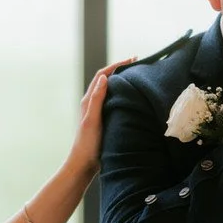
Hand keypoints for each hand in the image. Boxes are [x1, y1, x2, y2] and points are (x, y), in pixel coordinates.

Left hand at [69, 58, 130, 177]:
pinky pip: (113, 100)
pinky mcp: (103, 119)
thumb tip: (104, 77)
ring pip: (110, 90)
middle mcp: (92, 103)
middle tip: (138, 64)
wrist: (83, 164)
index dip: (117, 65)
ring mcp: (97, 111)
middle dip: (121, 69)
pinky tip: (132, 98)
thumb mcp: (92, 120)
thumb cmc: (88, 144)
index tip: (133, 59)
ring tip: (137, 76)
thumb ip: (97, 99)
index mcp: (89, 100)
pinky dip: (123, 94)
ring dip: (122, 80)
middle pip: (107, 79)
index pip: (103, 75)